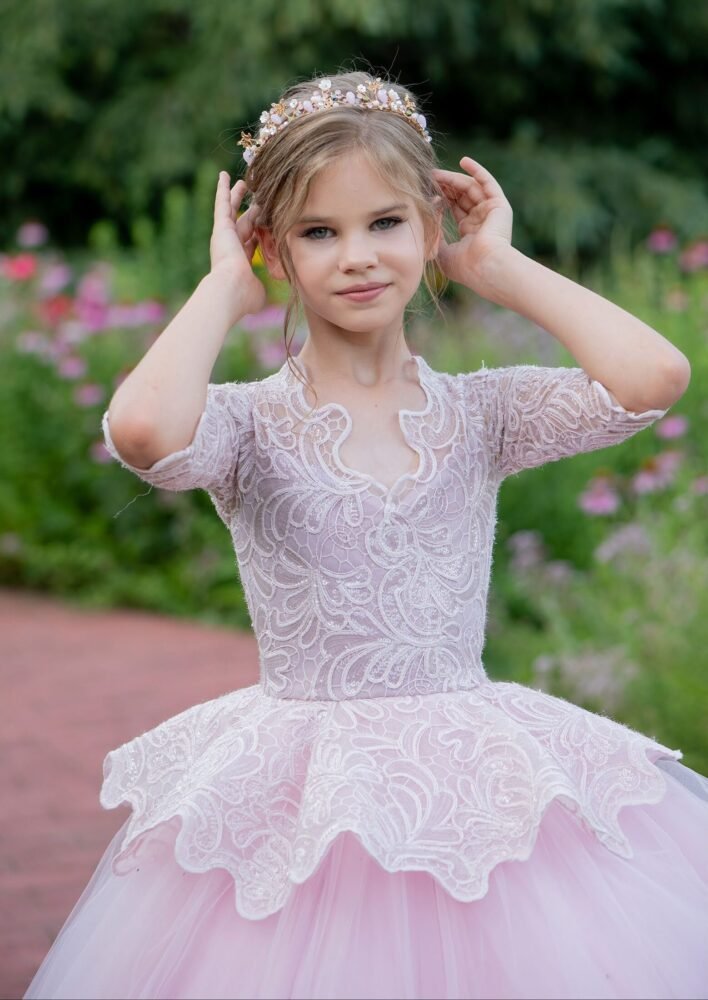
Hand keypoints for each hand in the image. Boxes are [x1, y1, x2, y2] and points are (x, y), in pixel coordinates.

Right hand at [209, 173, 266, 315]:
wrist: (230, 290)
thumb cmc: (245, 296)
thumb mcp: (260, 293)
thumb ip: (265, 289)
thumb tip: (271, 295)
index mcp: (241, 262)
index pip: (251, 242)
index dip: (259, 233)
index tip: (265, 224)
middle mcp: (231, 247)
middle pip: (243, 223)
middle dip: (249, 210)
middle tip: (253, 198)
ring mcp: (225, 236)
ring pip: (232, 210)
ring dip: (237, 196)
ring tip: (243, 182)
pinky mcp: (221, 227)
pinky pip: (222, 203)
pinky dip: (222, 189)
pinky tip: (223, 175)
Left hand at [433, 157, 512, 294]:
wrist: (485, 268)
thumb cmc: (465, 267)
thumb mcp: (443, 253)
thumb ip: (436, 238)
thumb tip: (427, 224)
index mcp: (470, 232)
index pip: (455, 208)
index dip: (441, 197)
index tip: (426, 190)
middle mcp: (481, 220)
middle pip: (462, 195)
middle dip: (445, 186)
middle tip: (429, 177)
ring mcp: (491, 212)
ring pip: (471, 187)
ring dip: (454, 179)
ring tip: (437, 173)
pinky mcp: (499, 205)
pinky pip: (487, 182)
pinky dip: (476, 171)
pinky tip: (463, 161)